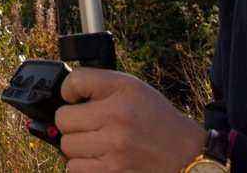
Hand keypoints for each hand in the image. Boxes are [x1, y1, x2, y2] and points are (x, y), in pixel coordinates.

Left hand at [55, 68, 205, 172]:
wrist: (183, 152)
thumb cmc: (154, 117)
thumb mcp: (131, 87)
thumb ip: (98, 82)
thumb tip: (65, 92)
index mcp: (121, 92)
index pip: (74, 82)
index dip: (69, 91)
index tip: (75, 98)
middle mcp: (117, 119)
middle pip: (63, 119)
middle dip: (72, 121)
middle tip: (88, 123)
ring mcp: (114, 149)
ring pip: (67, 146)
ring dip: (77, 145)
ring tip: (96, 142)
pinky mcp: (112, 172)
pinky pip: (74, 169)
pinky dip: (82, 165)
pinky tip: (97, 157)